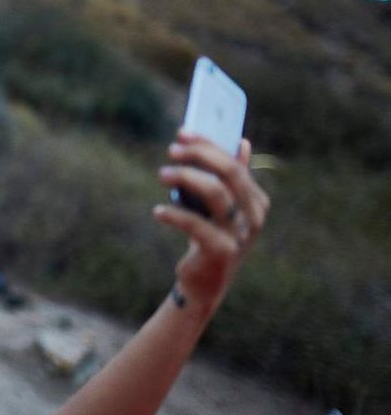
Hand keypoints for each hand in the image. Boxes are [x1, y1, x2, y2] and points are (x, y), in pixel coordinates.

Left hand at [153, 130, 269, 315]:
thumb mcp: (220, 206)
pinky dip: (174, 214)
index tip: (182, 132)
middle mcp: (253, 216)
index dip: (208, 144)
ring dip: (185, 177)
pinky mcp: (222, 251)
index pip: (234, 163)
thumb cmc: (210, 237)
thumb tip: (242, 142)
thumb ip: (230, 178)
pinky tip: (158, 212)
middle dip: (199, 155)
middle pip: (229, 172)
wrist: (204, 282)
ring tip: (162, 174)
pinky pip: (195, 224)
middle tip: (172, 150)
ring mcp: (240, 234)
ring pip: (215, 193)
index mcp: (255, 200)